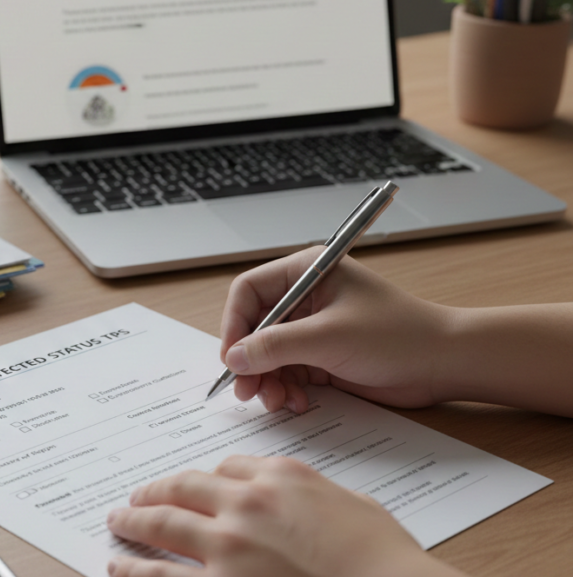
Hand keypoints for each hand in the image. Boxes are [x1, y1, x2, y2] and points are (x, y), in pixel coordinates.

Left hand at [106, 455, 462, 576]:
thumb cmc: (381, 555)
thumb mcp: (350, 504)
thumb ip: (308, 493)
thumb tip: (289, 494)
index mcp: (278, 478)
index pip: (228, 466)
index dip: (207, 476)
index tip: (194, 484)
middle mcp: (245, 504)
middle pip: (184, 488)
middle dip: (155, 491)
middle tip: (136, 497)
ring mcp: (228, 548)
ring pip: (163, 525)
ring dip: (134, 523)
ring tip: (118, 522)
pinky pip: (161, 575)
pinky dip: (134, 568)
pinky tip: (120, 565)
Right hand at [220, 247, 453, 412]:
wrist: (444, 364)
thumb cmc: (398, 335)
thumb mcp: (329, 338)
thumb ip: (276, 347)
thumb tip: (234, 358)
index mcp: (307, 272)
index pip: (248, 291)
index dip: (235, 325)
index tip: (232, 358)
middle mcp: (305, 297)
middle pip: (255, 327)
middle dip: (250, 360)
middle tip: (247, 391)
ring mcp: (312, 328)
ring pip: (268, 354)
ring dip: (267, 380)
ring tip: (278, 401)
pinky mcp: (322, 356)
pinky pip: (287, 372)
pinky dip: (286, 390)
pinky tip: (298, 403)